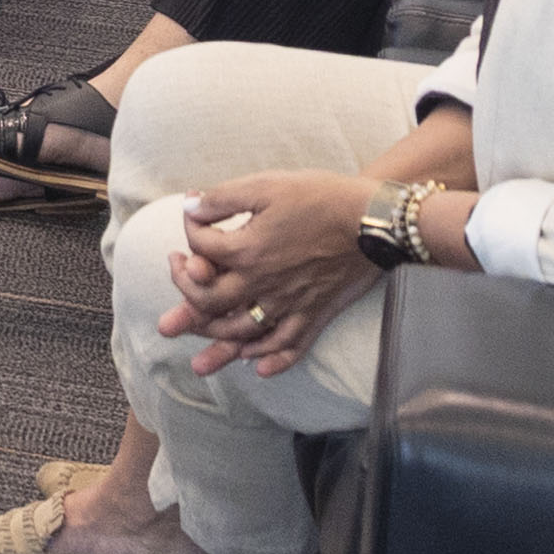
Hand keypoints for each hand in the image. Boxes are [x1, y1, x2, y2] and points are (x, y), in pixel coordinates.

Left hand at [166, 170, 385, 376]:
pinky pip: (292, 344)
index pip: (200, 249)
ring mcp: (289, 302)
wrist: (375, 219)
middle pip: (210, 303)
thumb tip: (190, 206)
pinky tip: (257, 368)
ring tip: (199, 355)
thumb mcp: (266, 185)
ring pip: (244, 334)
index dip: (190, 233)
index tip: (193, 221)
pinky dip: (273, 359)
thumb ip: (222, 198)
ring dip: (217, 348)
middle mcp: (262, 283)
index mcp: (246, 250)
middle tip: (179, 292)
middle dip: (186, 302)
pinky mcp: (315, 312)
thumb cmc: (320, 197)